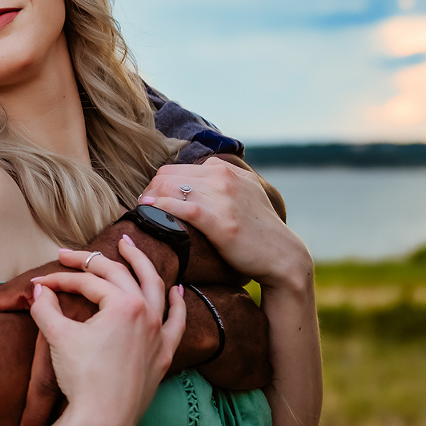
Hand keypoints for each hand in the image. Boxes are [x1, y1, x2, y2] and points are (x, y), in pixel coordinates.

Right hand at [27, 237, 185, 425]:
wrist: (102, 422)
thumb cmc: (82, 379)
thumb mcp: (58, 337)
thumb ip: (46, 307)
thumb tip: (39, 290)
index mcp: (124, 304)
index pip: (88, 282)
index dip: (60, 280)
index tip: (40, 284)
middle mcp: (148, 313)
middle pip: (119, 275)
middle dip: (93, 261)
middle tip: (73, 254)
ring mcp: (159, 334)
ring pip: (155, 289)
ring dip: (142, 265)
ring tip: (130, 248)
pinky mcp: (164, 354)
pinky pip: (177, 322)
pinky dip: (177, 304)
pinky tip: (176, 292)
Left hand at [142, 159, 312, 291]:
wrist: (282, 256)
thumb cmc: (258, 232)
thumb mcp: (244, 195)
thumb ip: (221, 185)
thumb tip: (190, 187)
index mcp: (227, 170)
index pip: (178, 169)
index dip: (160, 185)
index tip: (151, 200)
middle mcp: (224, 177)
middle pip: (168, 175)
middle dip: (150, 190)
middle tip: (142, 208)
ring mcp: (222, 196)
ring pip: (169, 187)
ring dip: (149, 199)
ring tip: (142, 213)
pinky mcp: (220, 219)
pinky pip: (180, 206)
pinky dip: (159, 207)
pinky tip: (148, 212)